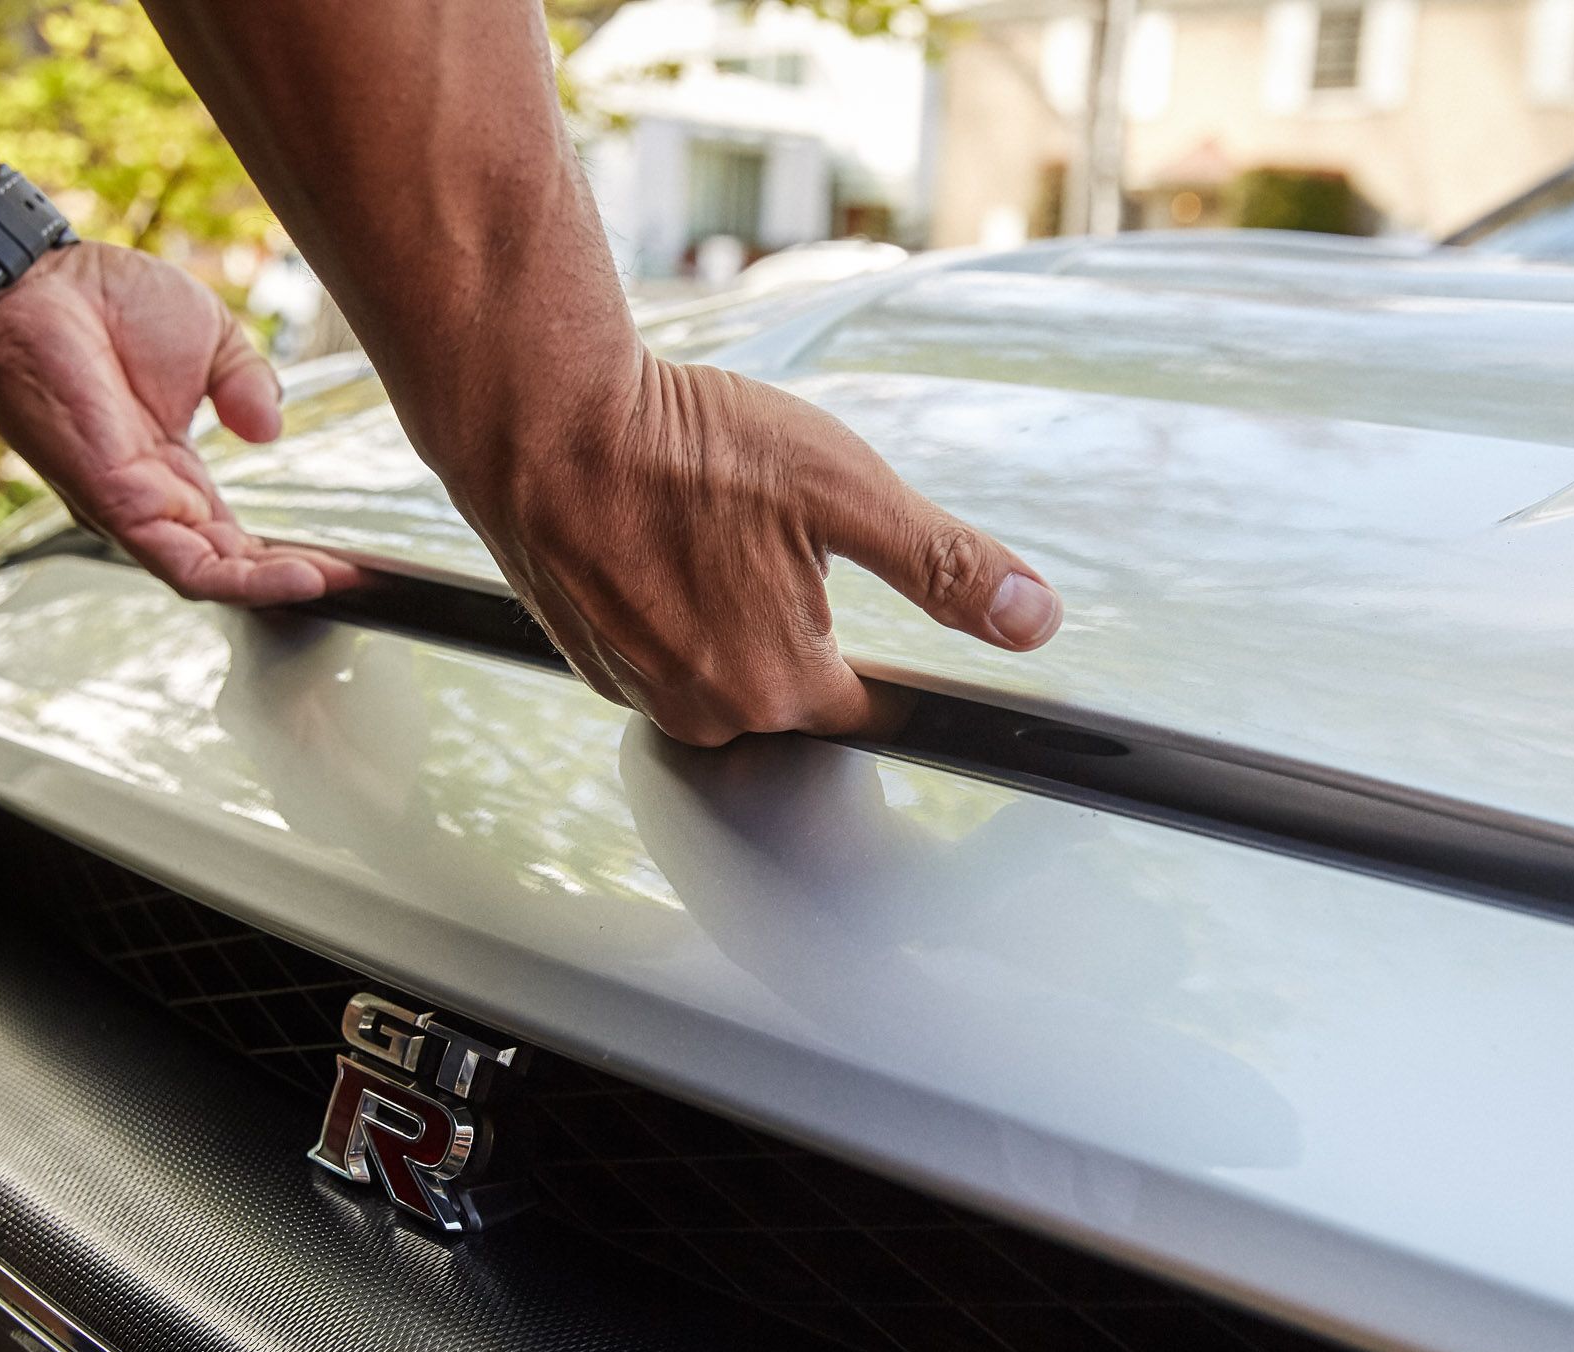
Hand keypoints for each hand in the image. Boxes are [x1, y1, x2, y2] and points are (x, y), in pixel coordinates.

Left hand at [0, 242, 361, 605]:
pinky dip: (245, 579)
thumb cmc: (103, 301)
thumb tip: (271, 431)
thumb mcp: (210, 337)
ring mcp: (131, 506)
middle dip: (291, 578)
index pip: (234, 535)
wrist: (35, 280)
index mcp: (169, 468)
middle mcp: (150, 498)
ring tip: (333, 584)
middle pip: (227, 566)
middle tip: (354, 581)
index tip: (347, 558)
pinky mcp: (115, 504)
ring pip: (210, 577)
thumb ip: (249, 385)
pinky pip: (188, 565)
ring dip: (275, 587)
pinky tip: (296, 575)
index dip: (288, 552)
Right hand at [445, 351, 1060, 746]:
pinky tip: (657, 538)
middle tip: (762, 528)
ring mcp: (638, 692)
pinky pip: (657, 652)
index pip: (866, 705)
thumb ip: (943, 564)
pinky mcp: (588, 663)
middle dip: (792, 615)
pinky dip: (665, 605)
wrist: (540, 418)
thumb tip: (1033, 617)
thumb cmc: (683, 444)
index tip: (843, 586)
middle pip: (789, 686)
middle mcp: (707, 711)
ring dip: (727, 611)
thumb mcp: (844, 486)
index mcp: (782, 686)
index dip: (871, 647)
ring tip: (705, 529)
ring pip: (720, 669)